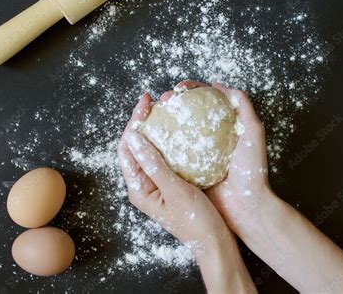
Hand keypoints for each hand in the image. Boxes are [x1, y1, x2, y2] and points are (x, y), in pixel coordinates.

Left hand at [117, 92, 256, 292]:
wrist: (215, 241)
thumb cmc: (195, 221)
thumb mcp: (174, 190)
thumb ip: (153, 164)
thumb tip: (134, 137)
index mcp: (139, 188)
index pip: (127, 149)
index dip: (133, 123)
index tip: (145, 103)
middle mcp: (144, 184)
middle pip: (136, 146)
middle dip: (142, 122)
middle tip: (155, 101)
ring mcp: (158, 183)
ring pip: (151, 149)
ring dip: (155, 128)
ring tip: (165, 109)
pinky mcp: (171, 182)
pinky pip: (165, 156)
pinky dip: (168, 140)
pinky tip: (178, 130)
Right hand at [170, 81, 274, 240]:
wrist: (246, 207)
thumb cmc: (252, 171)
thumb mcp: (253, 132)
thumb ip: (242, 106)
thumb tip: (219, 86)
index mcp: (224, 128)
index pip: (205, 100)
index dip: (192, 90)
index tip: (180, 88)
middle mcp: (209, 140)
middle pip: (187, 114)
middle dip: (173, 102)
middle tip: (165, 101)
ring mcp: (197, 156)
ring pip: (177, 133)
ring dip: (164, 121)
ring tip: (154, 114)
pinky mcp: (188, 172)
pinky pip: (172, 156)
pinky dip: (162, 146)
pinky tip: (153, 138)